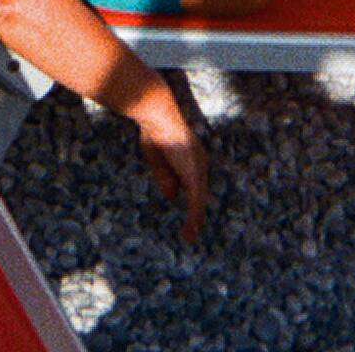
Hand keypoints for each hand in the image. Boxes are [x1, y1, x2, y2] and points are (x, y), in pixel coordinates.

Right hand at [136, 102, 207, 241]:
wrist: (158, 117)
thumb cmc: (155, 131)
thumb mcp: (158, 161)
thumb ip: (166, 178)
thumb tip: (173, 197)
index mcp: (192, 157)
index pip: (195, 184)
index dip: (192, 201)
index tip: (188, 215)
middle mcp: (199, 162)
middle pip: (200, 193)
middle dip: (196, 214)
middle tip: (190, 232)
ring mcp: (198, 168)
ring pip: (199, 200)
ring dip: (194, 221)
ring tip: (189, 237)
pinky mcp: (194, 174)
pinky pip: (196, 200)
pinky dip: (193, 217)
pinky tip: (190, 230)